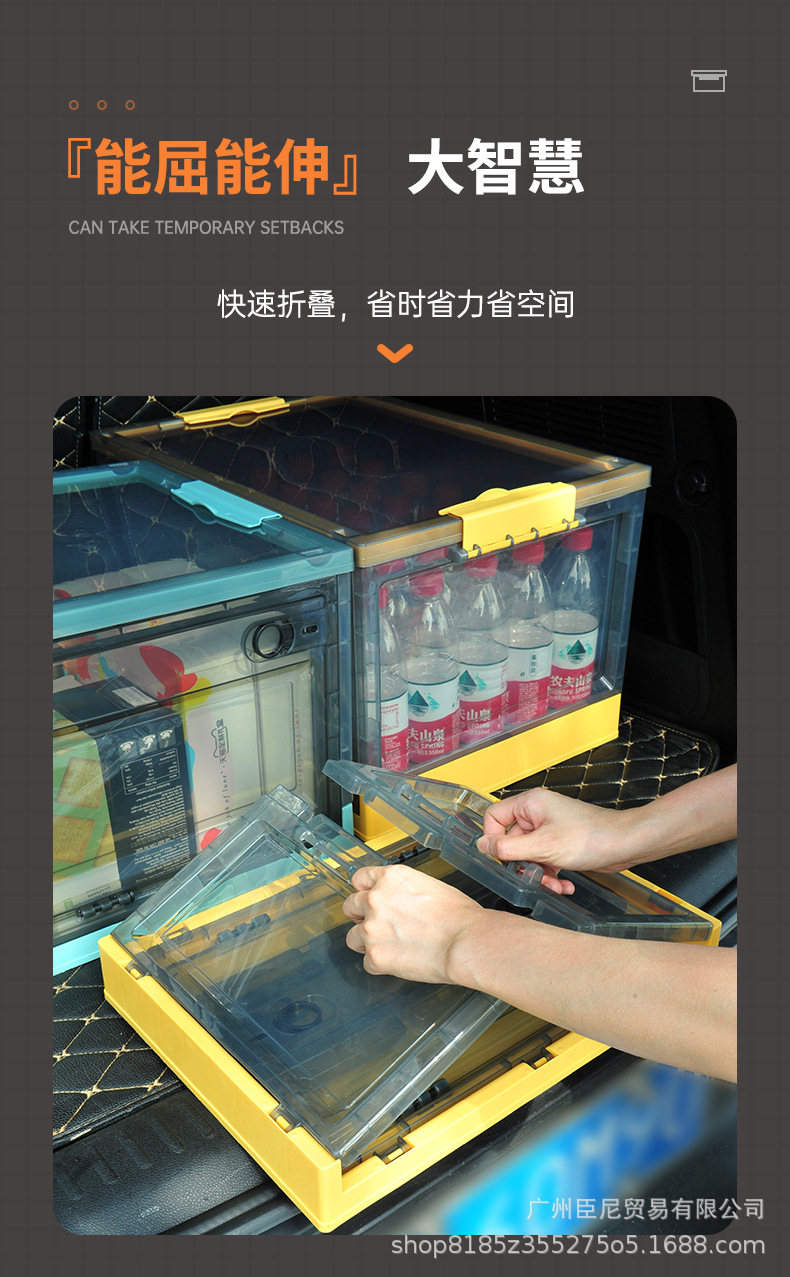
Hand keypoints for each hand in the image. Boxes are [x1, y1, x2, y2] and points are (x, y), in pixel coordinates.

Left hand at [343, 863, 484, 984]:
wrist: (465, 941)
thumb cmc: (457, 915)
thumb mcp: (427, 885)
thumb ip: (402, 891)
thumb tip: (397, 901)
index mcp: (389, 878)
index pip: (359, 879)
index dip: (365, 890)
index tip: (368, 898)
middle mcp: (374, 900)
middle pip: (349, 906)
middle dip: (360, 916)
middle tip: (377, 924)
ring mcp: (372, 929)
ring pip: (352, 937)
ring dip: (366, 942)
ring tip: (388, 946)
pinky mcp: (375, 957)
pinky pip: (368, 962)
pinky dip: (380, 964)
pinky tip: (398, 960)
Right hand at [477, 788, 632, 892]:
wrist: (625, 843)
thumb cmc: (592, 836)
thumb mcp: (543, 847)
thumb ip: (509, 848)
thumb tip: (483, 846)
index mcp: (530, 804)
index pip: (494, 817)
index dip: (494, 839)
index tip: (501, 858)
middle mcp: (538, 814)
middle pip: (513, 841)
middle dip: (524, 864)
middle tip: (533, 877)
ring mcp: (551, 828)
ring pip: (530, 855)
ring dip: (540, 874)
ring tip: (554, 884)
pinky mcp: (562, 843)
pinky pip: (546, 860)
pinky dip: (552, 874)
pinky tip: (564, 884)